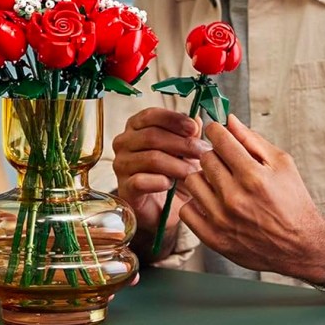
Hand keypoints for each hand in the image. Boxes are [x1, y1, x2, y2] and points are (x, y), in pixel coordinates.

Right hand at [112, 108, 209, 236]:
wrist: (164, 209)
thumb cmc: (172, 174)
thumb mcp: (185, 151)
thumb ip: (189, 134)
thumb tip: (197, 120)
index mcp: (136, 127)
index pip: (151, 115)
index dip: (174, 120)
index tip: (194, 129)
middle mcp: (124, 143)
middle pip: (152, 136)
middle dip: (182, 144)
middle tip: (203, 153)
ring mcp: (121, 165)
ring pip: (151, 158)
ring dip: (177, 165)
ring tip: (192, 173)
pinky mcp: (124, 187)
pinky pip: (141, 181)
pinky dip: (159, 182)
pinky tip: (170, 185)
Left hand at [180, 114, 324, 275]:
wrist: (300, 246)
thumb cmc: (293, 202)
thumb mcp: (282, 164)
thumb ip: (252, 140)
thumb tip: (229, 120)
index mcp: (253, 176)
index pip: (219, 139)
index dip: (217, 131)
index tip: (218, 133)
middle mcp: (234, 197)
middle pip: (204, 158)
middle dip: (214, 155)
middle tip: (225, 163)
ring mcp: (221, 219)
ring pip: (192, 181)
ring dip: (204, 179)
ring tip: (219, 184)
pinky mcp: (213, 238)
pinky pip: (186, 210)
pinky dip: (197, 204)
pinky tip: (212, 203)